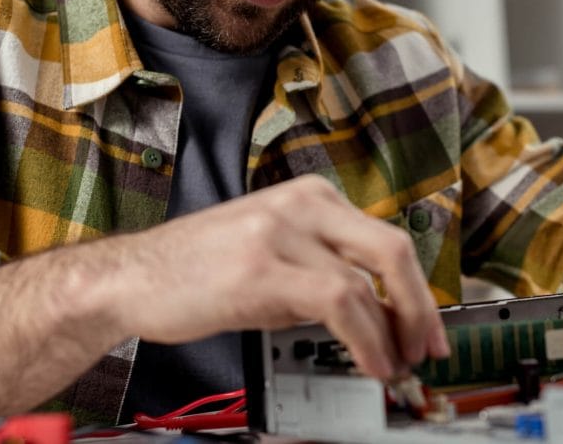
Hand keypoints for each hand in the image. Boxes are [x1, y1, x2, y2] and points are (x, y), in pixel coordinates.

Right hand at [117, 174, 450, 378]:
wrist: (133, 277)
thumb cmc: (199, 270)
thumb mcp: (274, 256)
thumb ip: (325, 273)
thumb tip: (378, 314)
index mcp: (310, 196)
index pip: (385, 239)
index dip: (416, 289)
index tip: (426, 326)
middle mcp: (302, 204)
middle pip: (393, 249)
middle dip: (421, 307)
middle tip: (428, 347)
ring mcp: (282, 231)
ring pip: (368, 280)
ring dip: (392, 334)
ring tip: (392, 366)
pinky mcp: (263, 267)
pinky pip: (338, 302)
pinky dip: (364, 338)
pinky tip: (367, 361)